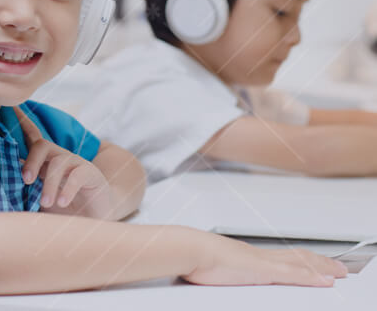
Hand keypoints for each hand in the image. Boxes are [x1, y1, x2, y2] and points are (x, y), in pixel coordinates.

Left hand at [14, 106, 112, 217]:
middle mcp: (60, 158)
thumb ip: (23, 192)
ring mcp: (76, 164)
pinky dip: (67, 189)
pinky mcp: (91, 174)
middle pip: (42, 146)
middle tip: (25, 180)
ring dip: (49, 184)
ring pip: (58, 162)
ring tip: (45, 203)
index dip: (22, 122)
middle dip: (31, 161)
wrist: (93, 221)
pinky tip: (62, 202)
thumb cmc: (62, 210)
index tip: (12, 107)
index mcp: (45, 162)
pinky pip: (77, 175)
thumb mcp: (38, 201)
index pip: (32, 138)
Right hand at [182, 233, 347, 285]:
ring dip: (321, 268)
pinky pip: (293, 275)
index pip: (282, 256)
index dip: (301, 258)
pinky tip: (324, 282)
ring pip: (300, 264)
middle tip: (338, 267)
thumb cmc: (196, 256)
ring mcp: (263, 262)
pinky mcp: (262, 271)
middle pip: (296, 257)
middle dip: (318, 262)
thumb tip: (217, 270)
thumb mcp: (212, 264)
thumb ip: (221, 267)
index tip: (315, 261)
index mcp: (249, 255)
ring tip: (339, 273)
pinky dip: (311, 277)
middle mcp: (260, 255)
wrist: (191, 249)